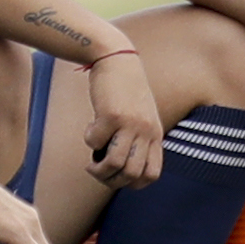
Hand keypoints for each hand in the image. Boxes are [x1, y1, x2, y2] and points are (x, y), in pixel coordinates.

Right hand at [83, 50, 163, 188]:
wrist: (117, 59)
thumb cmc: (125, 90)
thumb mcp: (141, 116)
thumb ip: (137, 139)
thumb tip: (119, 167)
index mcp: (155, 134)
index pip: (151, 174)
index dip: (132, 183)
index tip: (117, 177)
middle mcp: (146, 131)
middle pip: (131, 174)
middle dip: (111, 181)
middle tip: (98, 172)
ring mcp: (130, 124)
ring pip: (115, 164)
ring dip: (98, 170)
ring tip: (90, 164)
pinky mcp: (111, 115)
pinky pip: (95, 142)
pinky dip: (89, 141)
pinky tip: (90, 127)